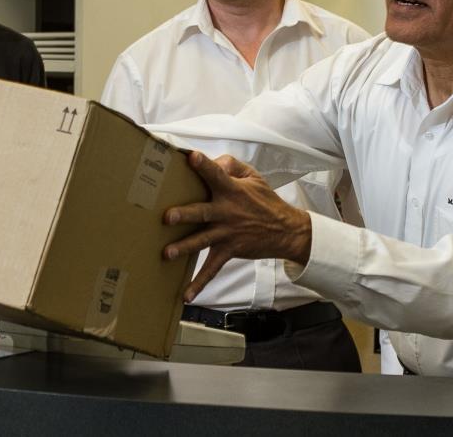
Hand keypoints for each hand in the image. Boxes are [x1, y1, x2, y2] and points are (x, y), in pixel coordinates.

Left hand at [162, 151, 311, 301]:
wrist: (286, 230)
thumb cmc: (264, 200)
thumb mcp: (253, 177)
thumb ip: (231, 165)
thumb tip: (212, 163)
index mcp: (231, 189)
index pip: (217, 174)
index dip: (205, 165)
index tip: (191, 157)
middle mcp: (226, 211)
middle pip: (202, 212)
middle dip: (185, 214)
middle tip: (167, 217)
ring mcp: (226, 233)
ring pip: (202, 240)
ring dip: (185, 247)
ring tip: (167, 253)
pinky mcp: (229, 250)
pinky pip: (212, 269)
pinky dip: (199, 283)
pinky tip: (186, 295)